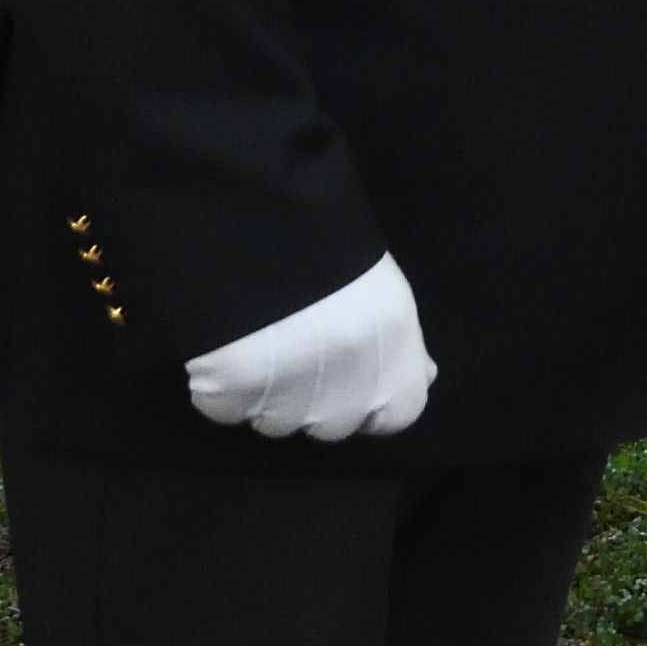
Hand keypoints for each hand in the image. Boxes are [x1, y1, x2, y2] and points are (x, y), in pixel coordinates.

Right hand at [183, 251, 435, 440]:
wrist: (258, 221)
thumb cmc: (329, 246)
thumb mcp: (383, 289)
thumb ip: (400, 343)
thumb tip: (424, 377)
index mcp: (395, 360)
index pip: (399, 414)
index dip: (375, 400)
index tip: (353, 376)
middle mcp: (347, 393)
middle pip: (332, 424)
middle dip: (315, 398)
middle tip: (294, 348)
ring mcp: (285, 402)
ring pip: (275, 422)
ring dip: (267, 395)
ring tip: (258, 339)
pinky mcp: (229, 397)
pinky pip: (225, 409)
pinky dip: (222, 386)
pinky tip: (227, 345)